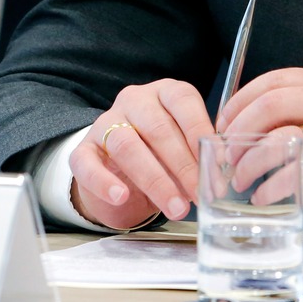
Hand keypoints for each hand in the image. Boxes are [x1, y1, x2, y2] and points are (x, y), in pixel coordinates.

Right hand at [68, 79, 215, 229]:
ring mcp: (105, 124)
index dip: (200, 131)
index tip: (217, 163)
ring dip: (155, 180)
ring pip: (126, 145)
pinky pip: (88, 164)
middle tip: (200, 194)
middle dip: (183, 165)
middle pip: (157, 128)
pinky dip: (104, 182)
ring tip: (175, 207)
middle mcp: (134, 102)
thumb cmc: (162, 156)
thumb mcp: (183, 148)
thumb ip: (198, 153)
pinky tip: (120, 196)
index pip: (183, 101)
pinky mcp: (83, 150)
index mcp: (163, 93)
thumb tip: (220, 173)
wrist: (120, 173)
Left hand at [216, 67, 302, 238]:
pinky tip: (263, 197)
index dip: (240, 101)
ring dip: (250, 163)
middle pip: (272, 106)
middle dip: (238, 131)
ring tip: (240, 178)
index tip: (223, 123)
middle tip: (225, 153)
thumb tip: (247, 123)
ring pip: (282, 142)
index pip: (275, 81)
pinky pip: (299, 180)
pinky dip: (273, 189)